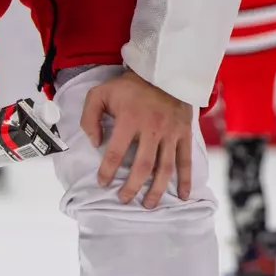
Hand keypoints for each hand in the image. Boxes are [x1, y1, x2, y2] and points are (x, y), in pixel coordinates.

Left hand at [81, 69, 193, 208]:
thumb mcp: (101, 93)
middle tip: (123, 199)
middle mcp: (152, 128)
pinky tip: (182, 195)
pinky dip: (186, 179)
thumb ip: (90, 117)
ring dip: (156, 190)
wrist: (164, 70)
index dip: (107, 171)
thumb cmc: (129, 86)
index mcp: (130, 119)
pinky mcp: (184, 133)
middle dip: (132, 187)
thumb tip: (94, 142)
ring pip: (164, 168)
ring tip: (148, 205)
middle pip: (142, 166)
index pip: (115, 152)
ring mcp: (171, 132)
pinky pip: (186, 160)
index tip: (102, 183)